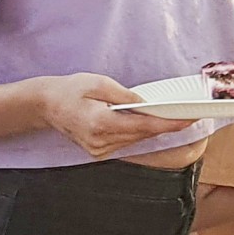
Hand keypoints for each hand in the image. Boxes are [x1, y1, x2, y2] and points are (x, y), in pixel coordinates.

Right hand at [37, 73, 189, 158]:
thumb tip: (146, 104)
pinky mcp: (98, 152)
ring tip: (172, 117)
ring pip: (136, 140)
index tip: (188, 120)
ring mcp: (99, 150)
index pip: (143, 126)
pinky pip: (126, 142)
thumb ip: (125, 95)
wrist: (45, 105)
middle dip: (165, 125)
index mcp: (101, 123)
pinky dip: (138, 132)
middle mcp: (101, 142)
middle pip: (143, 135)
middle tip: (188, 115)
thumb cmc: (70, 90)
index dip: (169, 124)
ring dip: (152, 129)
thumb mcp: (99, 83)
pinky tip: (146, 122)